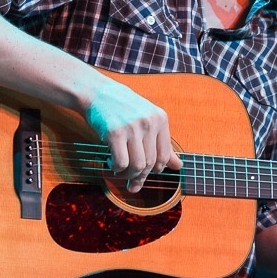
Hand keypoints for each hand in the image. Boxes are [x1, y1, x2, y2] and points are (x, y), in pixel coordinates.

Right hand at [84, 77, 182, 191]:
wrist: (97, 92)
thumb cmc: (122, 108)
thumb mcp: (147, 120)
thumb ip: (163, 143)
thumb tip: (179, 167)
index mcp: (160, 118)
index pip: (164, 155)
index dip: (156, 170)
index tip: (145, 174)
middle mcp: (149, 122)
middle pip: (151, 163)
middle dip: (140, 177)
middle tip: (132, 185)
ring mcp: (132, 127)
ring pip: (137, 165)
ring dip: (128, 175)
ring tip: (119, 173)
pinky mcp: (115, 132)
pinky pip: (121, 162)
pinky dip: (116, 169)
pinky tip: (110, 163)